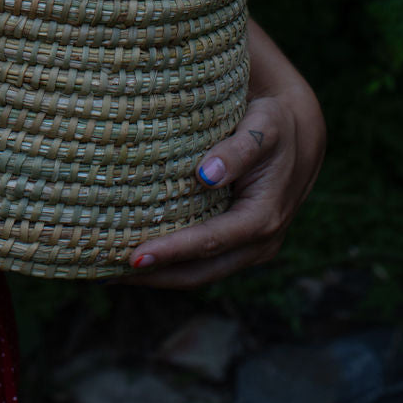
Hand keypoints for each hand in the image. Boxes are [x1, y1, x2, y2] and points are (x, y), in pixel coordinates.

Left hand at [123, 22, 325, 286]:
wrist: (297, 135)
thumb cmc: (274, 126)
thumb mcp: (263, 128)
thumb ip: (238, 150)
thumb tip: (205, 175)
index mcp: (263, 218)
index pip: (210, 242)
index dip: (172, 251)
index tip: (134, 256)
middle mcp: (258, 243)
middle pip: (199, 272)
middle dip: (155, 275)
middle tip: (104, 271)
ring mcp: (248, 250)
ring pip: (198, 275)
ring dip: (158, 276)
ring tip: (108, 270)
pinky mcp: (237, 246)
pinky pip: (201, 263)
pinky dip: (170, 264)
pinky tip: (138, 257)